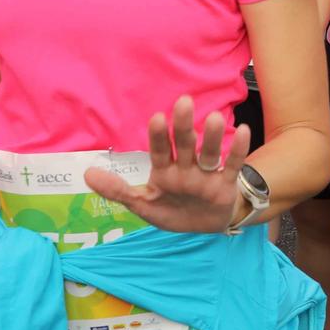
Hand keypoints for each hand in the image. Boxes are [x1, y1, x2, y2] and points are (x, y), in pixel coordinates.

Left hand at [84, 102, 248, 234]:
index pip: (160, 151)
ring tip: (214, 118)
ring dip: (212, 137)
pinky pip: (233, 165)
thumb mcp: (143, 205)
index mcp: (165, 171)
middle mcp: (186, 168)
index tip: (157, 118)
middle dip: (184, 126)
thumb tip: (86, 174)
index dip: (159, 137)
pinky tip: (243, 131)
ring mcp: (207, 174)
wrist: (205, 227)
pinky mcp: (226, 183)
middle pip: (185, 144)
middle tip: (183, 102)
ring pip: (209, 152)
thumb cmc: (173, 211)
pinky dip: (238, 150)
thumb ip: (117, 191)